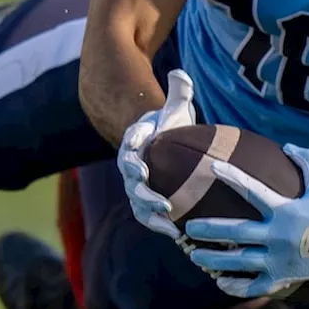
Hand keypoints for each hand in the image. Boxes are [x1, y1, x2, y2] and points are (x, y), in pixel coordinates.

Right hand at [116, 68, 196, 237]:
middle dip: (144, 193)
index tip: (142, 168)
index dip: (133, 159)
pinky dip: (160, 225)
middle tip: (162, 202)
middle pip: (132, 182)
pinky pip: (148, 216)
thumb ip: (178, 91)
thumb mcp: (175, 108)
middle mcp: (131, 165)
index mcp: (135, 141)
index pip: (130, 149)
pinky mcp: (145, 200)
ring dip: (152, 214)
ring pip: (137, 203)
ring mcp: (136, 185)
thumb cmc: (168, 125)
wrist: (161, 143)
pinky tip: (177, 234)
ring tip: (170, 223)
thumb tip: (179, 73)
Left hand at [183, 145, 308, 297]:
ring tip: (195, 256)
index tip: (212, 168)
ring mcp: (279, 260)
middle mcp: (278, 236)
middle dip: (208, 230)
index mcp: (285, 209)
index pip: (251, 190)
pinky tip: (220, 281)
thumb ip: (304, 158)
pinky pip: (253, 286)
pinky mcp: (283, 278)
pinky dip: (234, 286)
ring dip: (213, 259)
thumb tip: (286, 146)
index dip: (230, 176)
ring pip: (237, 262)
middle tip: (188, 227)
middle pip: (234, 233)